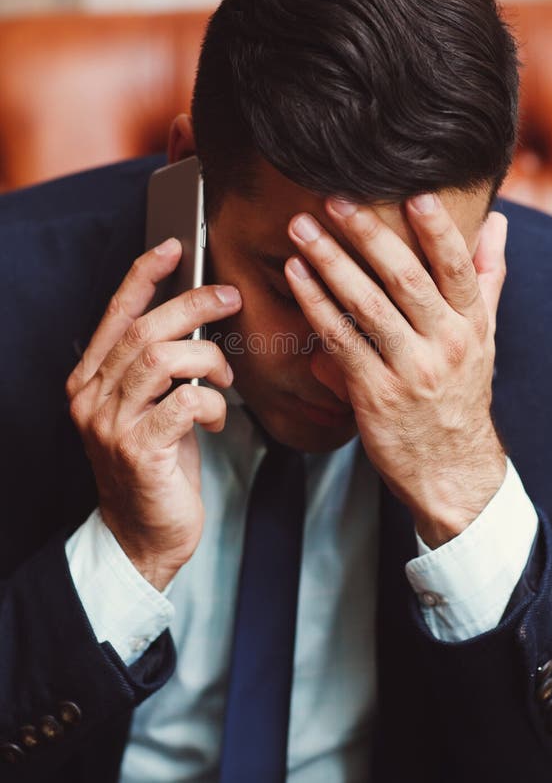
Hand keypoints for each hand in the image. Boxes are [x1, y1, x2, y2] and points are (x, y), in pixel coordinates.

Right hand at [66, 238, 241, 589]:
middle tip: (230, 298)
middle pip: (144, 330)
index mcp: (90, 380)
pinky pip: (184, 402)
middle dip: (193, 305)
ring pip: (162, 358)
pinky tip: (217, 419)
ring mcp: (110, 424)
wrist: (141, 536)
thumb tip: (198, 318)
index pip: (116, 314)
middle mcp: (91, 397)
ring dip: (207, 359)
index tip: (174, 247)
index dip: (144, 275)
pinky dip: (211, 401)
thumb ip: (160, 367)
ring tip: (225, 377)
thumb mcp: (151, 408)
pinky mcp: (138, 450)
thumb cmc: (155, 466)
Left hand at [285, 194, 507, 547]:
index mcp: (471, 325)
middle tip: (335, 200)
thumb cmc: (460, 394)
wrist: (450, 469)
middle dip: (367, 235)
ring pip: (366, 306)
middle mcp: (445, 344)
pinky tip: (297, 276)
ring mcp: (409, 370)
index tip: (415, 194)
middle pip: (405, 279)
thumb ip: (487, 277)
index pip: (457, 269)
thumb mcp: (484, 337)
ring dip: (330, 263)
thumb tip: (496, 224)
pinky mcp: (374, 394)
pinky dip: (317, 305)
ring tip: (302, 229)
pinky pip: (340, 341)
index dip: (438, 231)